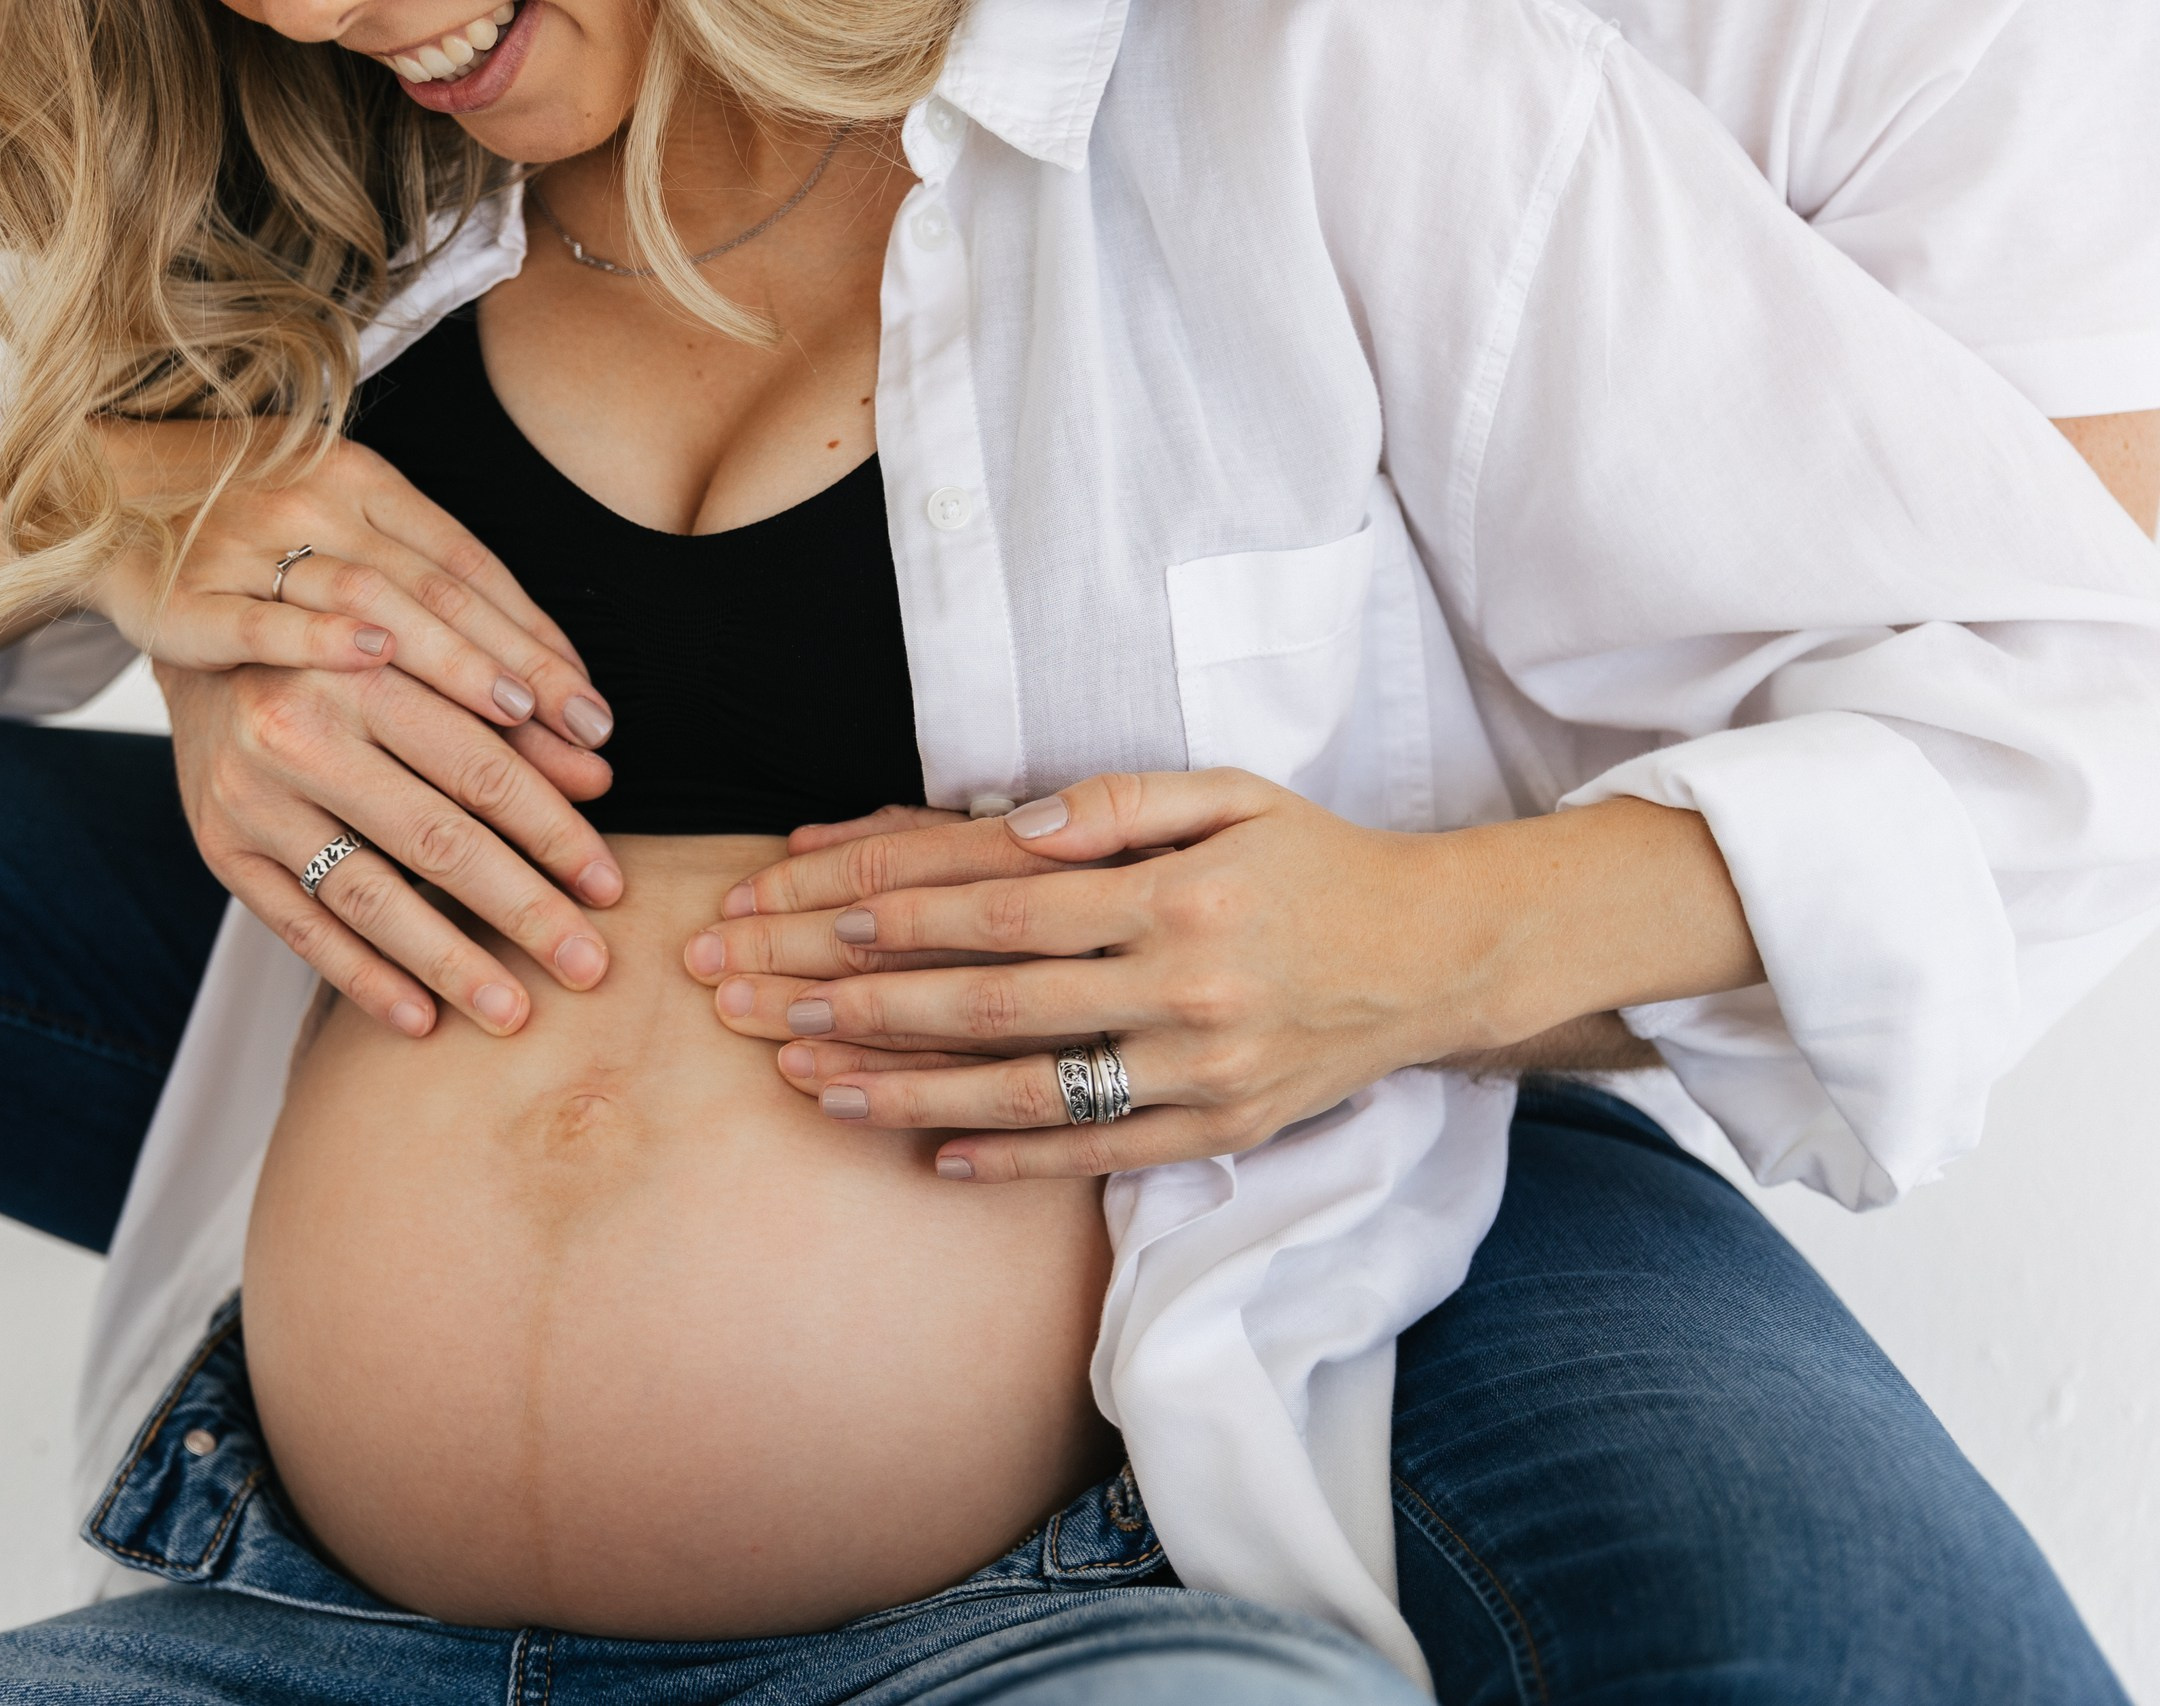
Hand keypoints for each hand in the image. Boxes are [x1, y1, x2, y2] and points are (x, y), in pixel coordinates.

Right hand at [83, 422, 616, 756]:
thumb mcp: (341, 524)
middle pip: (440, 590)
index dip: (539, 637)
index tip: (594, 709)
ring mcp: (249, 546)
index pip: (473, 566)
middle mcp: (316, 502)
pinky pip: (258, 620)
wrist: (94, 494)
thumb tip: (544, 686)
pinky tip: (374, 664)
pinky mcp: (185, 593)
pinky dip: (317, 637)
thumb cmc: (245, 529)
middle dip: (520, 669)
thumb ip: (429, 587)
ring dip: (448, 660)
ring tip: (515, 719)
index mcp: (365, 481)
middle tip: (586, 737)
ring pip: (369, 601)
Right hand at [158, 654, 623, 1042]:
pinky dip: (362, 979)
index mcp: (360, 671)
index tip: (608, 886)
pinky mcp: (222, 849)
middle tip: (587, 965)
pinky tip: (421, 1019)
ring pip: (368, 896)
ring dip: (448, 962)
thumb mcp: (429, 659)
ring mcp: (252, 798)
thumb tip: (597, 780)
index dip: (554, 831)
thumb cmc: (348, 654)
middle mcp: (296, 731)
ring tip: (512, 1009)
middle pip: (434, 840)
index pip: (481, 769)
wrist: (211, 651)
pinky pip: (300, 928)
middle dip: (522, 910)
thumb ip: (513, 717)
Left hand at [685, 771, 1756, 1180]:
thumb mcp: (1232, 794)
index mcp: (1177, 895)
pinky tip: (932, 1156)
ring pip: (1029, 1090)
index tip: (812, 914)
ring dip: (908, 1089)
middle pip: (993, 1002)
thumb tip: (1014, 822)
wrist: (1434, 956)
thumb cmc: (1315, 861)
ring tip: (812, 1086)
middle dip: (867, 1004)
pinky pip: (1099, 1155)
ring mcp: (1200, 1072)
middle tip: (766, 1004)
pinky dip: (1014, 1159)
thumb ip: (1119, 801)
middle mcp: (1184, 989)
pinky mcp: (1220, 1131)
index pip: (1008, 904)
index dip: (904, 911)